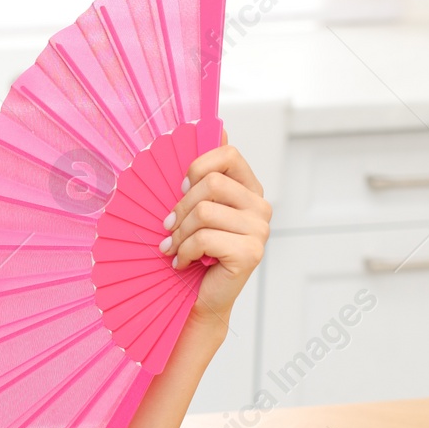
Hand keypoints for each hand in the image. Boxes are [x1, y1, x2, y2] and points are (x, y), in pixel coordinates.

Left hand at [159, 131, 270, 326]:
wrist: (198, 300)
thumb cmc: (193, 252)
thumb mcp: (193, 210)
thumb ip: (202, 175)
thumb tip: (217, 127)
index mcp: (248, 189)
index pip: (227, 154)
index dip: (197, 167)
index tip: (181, 191)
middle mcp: (260, 207)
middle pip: (211, 184)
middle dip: (180, 208)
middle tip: (168, 229)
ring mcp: (260, 230)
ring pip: (204, 212)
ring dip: (179, 234)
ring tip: (173, 248)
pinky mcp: (251, 252)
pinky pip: (204, 238)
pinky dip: (184, 252)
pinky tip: (182, 263)